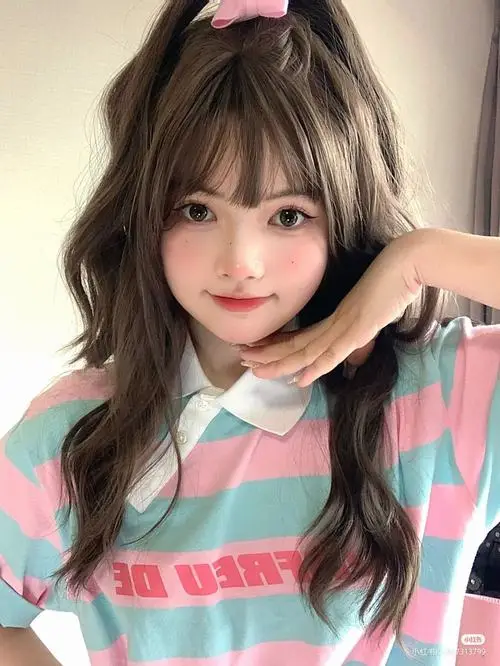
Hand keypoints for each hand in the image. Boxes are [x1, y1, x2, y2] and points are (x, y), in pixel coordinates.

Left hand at [238, 234, 422, 386]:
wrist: (406, 263)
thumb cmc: (393, 284)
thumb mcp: (373, 312)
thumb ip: (361, 328)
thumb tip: (355, 341)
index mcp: (335, 318)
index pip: (300, 336)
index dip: (277, 346)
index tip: (257, 351)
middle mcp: (334, 322)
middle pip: (295, 343)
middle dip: (267, 354)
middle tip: (243, 359)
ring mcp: (344, 326)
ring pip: (306, 350)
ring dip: (280, 363)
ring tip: (256, 371)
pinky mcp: (358, 329)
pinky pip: (332, 352)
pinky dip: (316, 367)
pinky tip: (300, 379)